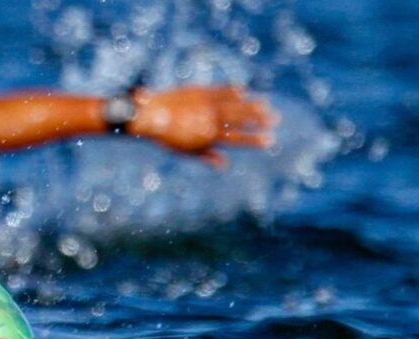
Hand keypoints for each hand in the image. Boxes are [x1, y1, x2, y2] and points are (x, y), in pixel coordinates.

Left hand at [128, 86, 276, 167]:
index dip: (254, 139)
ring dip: (251, 105)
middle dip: (258, 120)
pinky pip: (218, 90)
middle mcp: (210, 120)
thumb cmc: (165, 137)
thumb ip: (207, 156)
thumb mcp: (186, 151)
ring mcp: (206, 105)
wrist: (149, 116)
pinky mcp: (198, 92)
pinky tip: (242, 89)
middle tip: (275, 119)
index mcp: (208, 136)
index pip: (237, 139)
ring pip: (234, 104)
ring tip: (266, 105)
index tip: (270, 139)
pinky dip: (231, 90)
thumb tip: (224, 164)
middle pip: (240, 120)